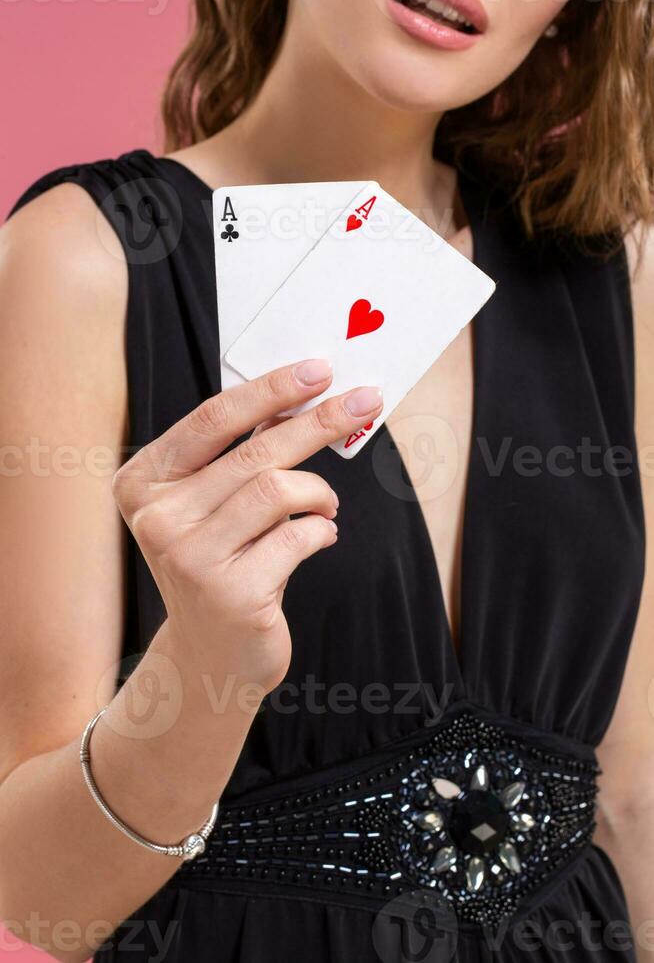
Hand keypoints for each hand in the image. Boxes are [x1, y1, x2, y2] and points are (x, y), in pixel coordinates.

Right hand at [111, 359, 382, 691]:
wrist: (210, 654)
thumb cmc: (219, 564)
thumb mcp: (211, 505)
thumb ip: (238, 454)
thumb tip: (299, 397)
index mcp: (145, 482)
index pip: (214, 418)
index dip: (271, 389)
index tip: (319, 369)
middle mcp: (158, 518)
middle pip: (256, 450)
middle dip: (319, 421)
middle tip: (366, 401)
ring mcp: (191, 558)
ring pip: (279, 490)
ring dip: (320, 492)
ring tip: (328, 505)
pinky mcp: (231, 594)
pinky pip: (300, 537)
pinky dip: (323, 531)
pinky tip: (320, 537)